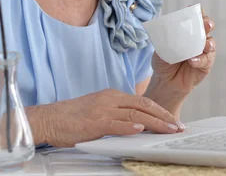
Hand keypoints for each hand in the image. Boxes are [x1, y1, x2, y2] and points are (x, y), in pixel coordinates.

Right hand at [41, 89, 184, 146]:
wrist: (48, 119)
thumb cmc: (71, 117)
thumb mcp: (98, 110)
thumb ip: (117, 114)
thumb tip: (136, 123)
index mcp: (112, 95)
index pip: (142, 101)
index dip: (160, 110)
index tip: (172, 119)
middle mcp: (110, 99)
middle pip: (143, 105)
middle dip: (164, 116)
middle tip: (177, 126)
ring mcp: (102, 110)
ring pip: (135, 114)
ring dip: (155, 123)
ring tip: (168, 130)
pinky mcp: (94, 122)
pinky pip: (115, 124)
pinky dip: (130, 127)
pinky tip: (141, 130)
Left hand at [150, 9, 215, 94]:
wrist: (165, 82)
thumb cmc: (163, 63)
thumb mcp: (160, 50)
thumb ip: (164, 42)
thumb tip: (165, 34)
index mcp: (187, 32)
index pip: (194, 18)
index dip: (196, 12)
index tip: (194, 9)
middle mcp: (198, 39)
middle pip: (207, 27)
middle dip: (208, 23)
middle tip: (206, 25)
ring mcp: (203, 52)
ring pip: (211, 43)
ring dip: (209, 43)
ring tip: (204, 46)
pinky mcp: (206, 65)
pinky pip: (206, 60)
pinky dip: (200, 59)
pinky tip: (193, 61)